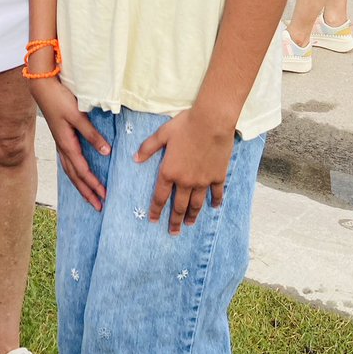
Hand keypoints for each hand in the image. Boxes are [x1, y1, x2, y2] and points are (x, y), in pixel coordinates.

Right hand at [31, 78, 110, 209]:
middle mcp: (62, 148)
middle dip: (87, 192)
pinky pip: (68, 162)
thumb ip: (91, 134)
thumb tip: (106, 152)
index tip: (104, 196)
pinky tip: (79, 175)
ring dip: (81, 185)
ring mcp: (60, 144)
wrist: (42, 87)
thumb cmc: (59, 99)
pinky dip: (75, 173)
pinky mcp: (60, 138)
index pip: (82, 171)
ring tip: (90, 197)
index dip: (93, 184)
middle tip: (98, 206)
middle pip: (75, 177)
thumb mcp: (78, 115)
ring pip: (71, 171)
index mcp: (67, 144)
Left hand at [135, 107, 234, 234]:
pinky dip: (216, 201)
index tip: (154, 221)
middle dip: (175, 221)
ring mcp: (202, 181)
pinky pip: (216, 193)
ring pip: (196, 204)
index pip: (160, 196)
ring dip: (192, 216)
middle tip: (173, 232)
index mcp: (169, 171)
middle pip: (179, 206)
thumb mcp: (162, 134)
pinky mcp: (217, 176)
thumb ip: (148, 148)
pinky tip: (214, 207)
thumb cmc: (185, 125)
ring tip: (189, 224)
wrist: (211, 122)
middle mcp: (185, 181)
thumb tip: (135, 159)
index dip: (156, 210)